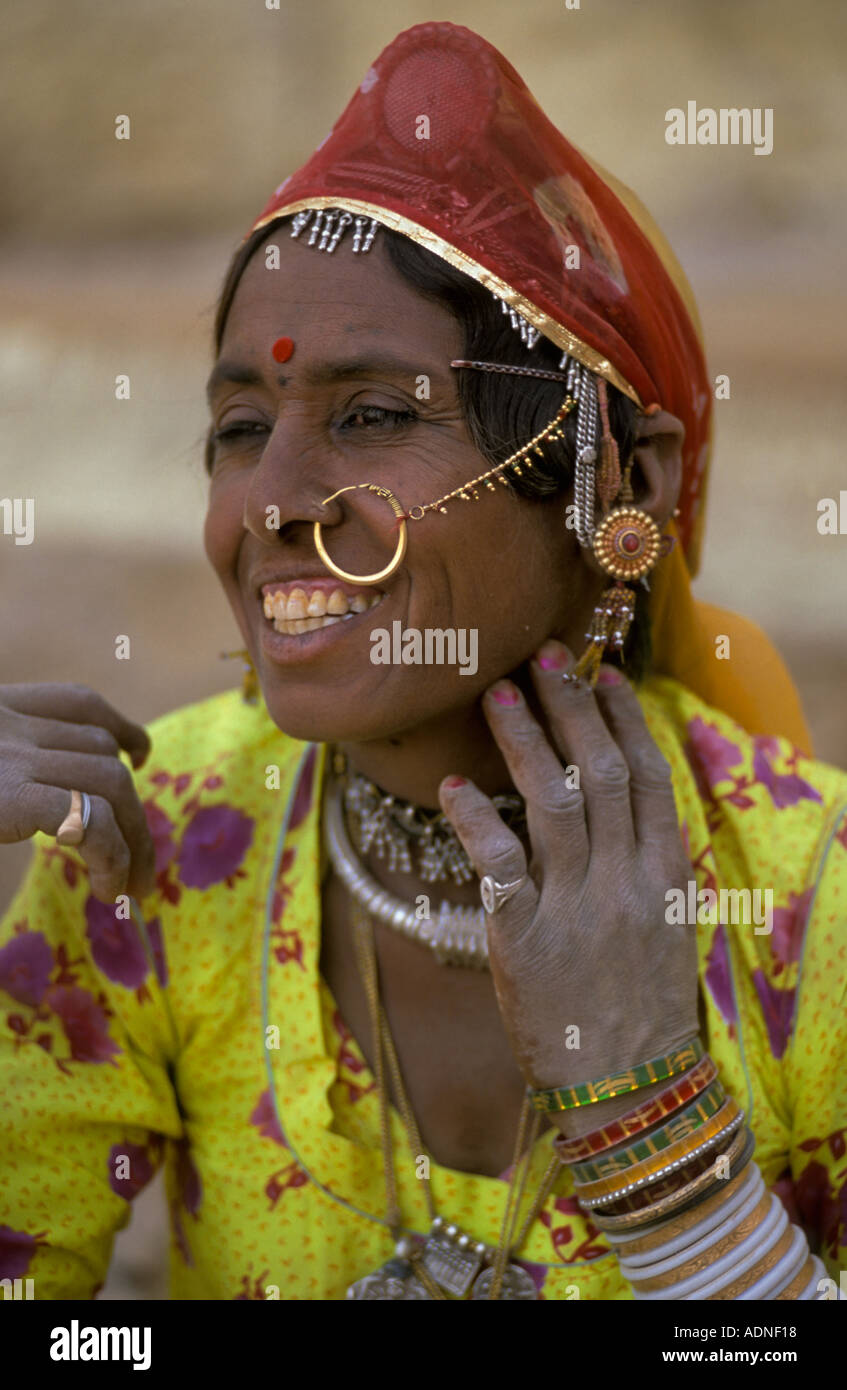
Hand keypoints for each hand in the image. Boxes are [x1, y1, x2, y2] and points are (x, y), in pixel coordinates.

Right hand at [0, 683, 154, 903]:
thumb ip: (4, 764)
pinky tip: (109, 885)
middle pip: (104, 750)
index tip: (139, 758)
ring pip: (109, 779)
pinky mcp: (10, 795)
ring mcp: (11, 756)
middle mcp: (6, 722)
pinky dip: (111, 854)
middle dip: (133, 810)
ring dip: (131, 837)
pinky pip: (86, 817)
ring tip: (128, 884)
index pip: (79, 703)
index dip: (121, 729)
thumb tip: (59, 806)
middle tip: (142, 866)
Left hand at [439, 640, 698, 1132]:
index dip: (623, 720)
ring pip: (553, 802)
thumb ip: (642, 861)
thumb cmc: (640, 1004)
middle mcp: (623, 880)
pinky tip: (455, 786)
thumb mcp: (663, 925)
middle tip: (542, 656)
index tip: (602, 675)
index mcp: (663, 873)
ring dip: (525, 742)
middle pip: (600, 772)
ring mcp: (575, 907)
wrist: (628, 1086)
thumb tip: (616, 800)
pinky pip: (499, 865)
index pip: (648, 776)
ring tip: (497, 695)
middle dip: (571, 707)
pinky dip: (476, 820)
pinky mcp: (525, 938)